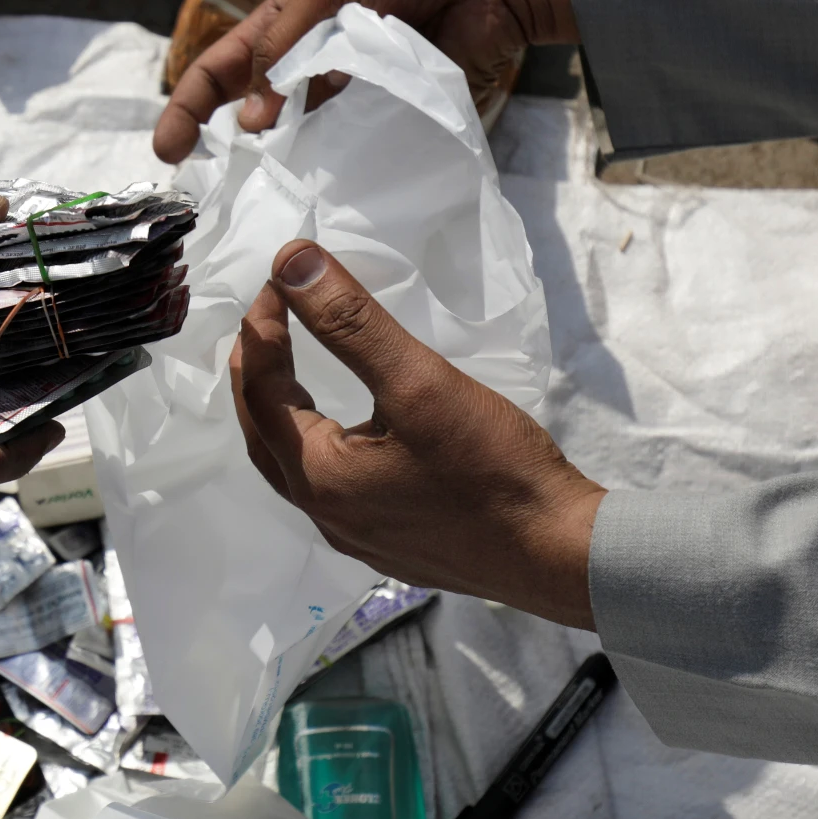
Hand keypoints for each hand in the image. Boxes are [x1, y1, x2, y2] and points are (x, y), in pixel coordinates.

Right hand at [153, 0, 572, 162]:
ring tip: (263, 199)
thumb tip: (250, 122)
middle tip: (207, 192)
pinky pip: (356, 147)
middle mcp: (312, 61)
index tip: (168, 150)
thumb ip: (283, 49)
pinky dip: (336, 167)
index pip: (222, 66)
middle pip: (254, 108)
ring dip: (282, 163)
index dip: (189, 105)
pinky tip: (321, 191)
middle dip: (223, 145)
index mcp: (288, 21)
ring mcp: (352, 91)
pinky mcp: (393, 113)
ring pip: (303, 136)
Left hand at [231, 238, 603, 628]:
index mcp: (317, 478)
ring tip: (289, 366)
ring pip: (294, 464)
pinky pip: (332, 486)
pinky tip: (346, 430)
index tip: (280, 280)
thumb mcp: (419, 382)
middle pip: (263, 433)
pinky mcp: (391, 542)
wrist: (561, 556)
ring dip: (283, 411)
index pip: (260, 391)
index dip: (261, 329)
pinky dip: (319, 443)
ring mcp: (357, 535)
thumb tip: (291, 262)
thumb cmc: (493, 470)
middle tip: (267, 319)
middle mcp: (324, 515)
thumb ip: (351, 322)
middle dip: (257, 372)